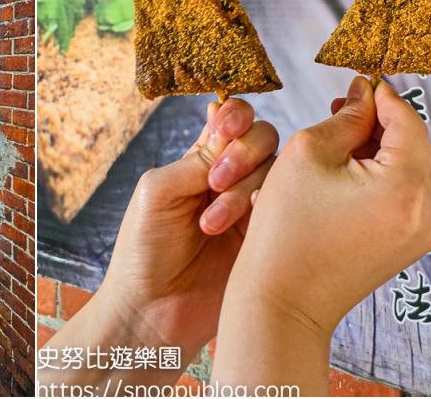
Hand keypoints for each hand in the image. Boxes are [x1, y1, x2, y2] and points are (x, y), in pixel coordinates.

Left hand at [45, 98, 277, 384]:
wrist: (153, 313)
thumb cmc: (144, 251)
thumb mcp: (158, 191)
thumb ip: (196, 158)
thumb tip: (225, 122)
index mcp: (198, 162)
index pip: (230, 121)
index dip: (236, 116)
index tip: (225, 128)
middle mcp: (229, 180)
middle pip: (263, 140)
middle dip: (244, 152)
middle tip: (215, 183)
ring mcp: (251, 209)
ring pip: (276, 173)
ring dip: (244, 190)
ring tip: (211, 226)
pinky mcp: (266, 238)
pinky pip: (286, 208)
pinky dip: (268, 208)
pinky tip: (245, 227)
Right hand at [213, 77, 430, 391]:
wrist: (284, 300)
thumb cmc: (287, 228)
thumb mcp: (308, 153)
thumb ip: (346, 117)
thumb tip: (366, 95)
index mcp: (408, 184)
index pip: (406, 118)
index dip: (380, 94)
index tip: (356, 80)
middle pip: (416, 142)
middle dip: (382, 122)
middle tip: (343, 107)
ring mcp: (427, 232)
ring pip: (413, 167)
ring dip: (382, 148)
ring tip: (340, 141)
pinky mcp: (414, 244)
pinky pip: (408, 193)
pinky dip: (384, 176)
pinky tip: (349, 173)